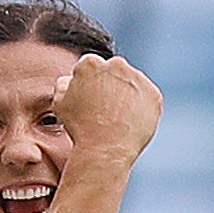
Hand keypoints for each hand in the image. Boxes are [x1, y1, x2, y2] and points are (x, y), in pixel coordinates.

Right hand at [51, 53, 162, 167]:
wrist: (105, 149)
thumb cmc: (80, 128)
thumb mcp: (60, 104)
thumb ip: (64, 84)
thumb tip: (70, 79)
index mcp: (90, 63)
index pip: (92, 67)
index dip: (91, 85)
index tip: (92, 100)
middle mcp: (116, 65)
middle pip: (114, 71)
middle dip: (111, 85)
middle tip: (106, 110)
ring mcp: (137, 78)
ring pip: (133, 84)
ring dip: (127, 95)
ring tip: (118, 119)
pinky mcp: (153, 94)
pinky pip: (148, 98)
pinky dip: (142, 107)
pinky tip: (130, 122)